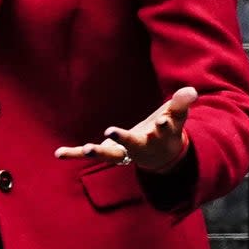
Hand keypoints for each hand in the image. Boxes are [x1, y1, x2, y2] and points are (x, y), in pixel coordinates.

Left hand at [54, 86, 196, 171]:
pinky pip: (92, 154)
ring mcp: (124, 151)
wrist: (161, 157)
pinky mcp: (110, 152)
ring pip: (111, 154)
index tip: (160, 122)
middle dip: (124, 139)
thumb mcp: (177, 116)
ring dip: (98, 151)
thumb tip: (191, 90)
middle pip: (133, 145)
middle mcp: (141, 147)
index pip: (162, 130)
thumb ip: (182, 103)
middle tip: (112, 132)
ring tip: (86, 149)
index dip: (162, 126)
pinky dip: (74, 154)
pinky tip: (58, 153)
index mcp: (159, 136)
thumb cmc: (168, 130)